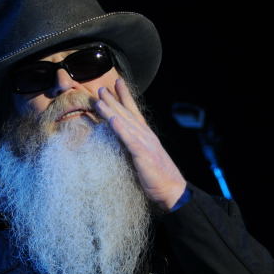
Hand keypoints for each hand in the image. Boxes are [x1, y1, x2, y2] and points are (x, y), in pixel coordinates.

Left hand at [95, 77, 186, 210]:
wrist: (172, 190)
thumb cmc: (157, 178)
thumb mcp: (143, 160)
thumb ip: (133, 149)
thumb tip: (119, 145)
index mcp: (146, 136)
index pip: (134, 112)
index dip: (125, 97)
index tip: (117, 83)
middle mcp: (145, 136)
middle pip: (127, 113)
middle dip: (114, 99)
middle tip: (102, 87)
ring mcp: (144, 144)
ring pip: (125, 123)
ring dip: (112, 110)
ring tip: (100, 99)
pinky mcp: (143, 155)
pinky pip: (129, 139)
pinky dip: (120, 128)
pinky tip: (112, 119)